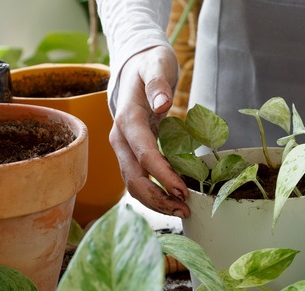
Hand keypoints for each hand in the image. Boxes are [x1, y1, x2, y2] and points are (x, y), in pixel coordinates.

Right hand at [108, 46, 190, 217]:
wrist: (134, 66)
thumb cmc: (148, 65)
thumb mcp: (156, 65)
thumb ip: (158, 84)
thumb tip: (162, 103)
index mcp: (127, 119)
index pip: (143, 154)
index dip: (162, 174)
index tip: (182, 190)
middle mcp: (120, 138)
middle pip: (133, 178)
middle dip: (158, 198)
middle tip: (184, 209)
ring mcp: (123, 148)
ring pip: (133, 184)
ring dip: (155, 201)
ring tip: (181, 210)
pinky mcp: (130, 154)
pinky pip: (138, 179)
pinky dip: (154, 193)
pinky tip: (173, 200)